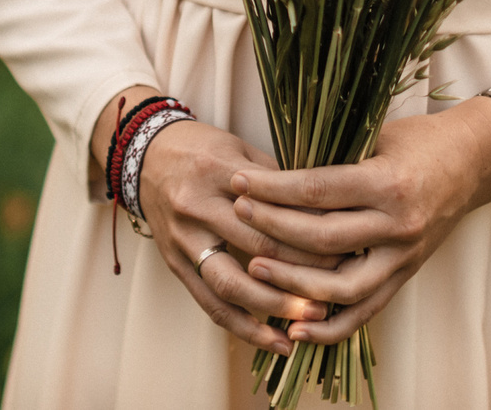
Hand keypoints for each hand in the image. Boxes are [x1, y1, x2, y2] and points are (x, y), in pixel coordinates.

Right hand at [137, 120, 343, 354]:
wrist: (145, 155)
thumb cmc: (201, 149)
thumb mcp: (239, 150)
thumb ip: (277, 182)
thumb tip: (326, 213)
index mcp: (219, 173)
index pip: (273, 210)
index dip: (310, 232)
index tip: (346, 248)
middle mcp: (197, 208)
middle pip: (257, 249)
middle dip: (301, 273)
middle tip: (338, 289)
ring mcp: (183, 241)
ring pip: (230, 285)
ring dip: (273, 307)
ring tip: (309, 322)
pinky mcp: (175, 264)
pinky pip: (209, 302)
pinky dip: (243, 326)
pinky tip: (273, 341)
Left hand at [227, 100, 490, 344]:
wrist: (475, 159)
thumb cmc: (422, 140)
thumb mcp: (377, 137)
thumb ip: (334, 161)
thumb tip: (276, 177)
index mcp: (388, 183)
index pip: (316, 191)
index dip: (272, 190)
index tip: (239, 184)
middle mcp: (398, 225)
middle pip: (321, 238)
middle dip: (272, 228)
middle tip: (237, 215)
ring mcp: (404, 256)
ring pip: (340, 285)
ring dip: (293, 281)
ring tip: (255, 266)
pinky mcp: (406, 275)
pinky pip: (365, 312)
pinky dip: (330, 327)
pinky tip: (296, 329)